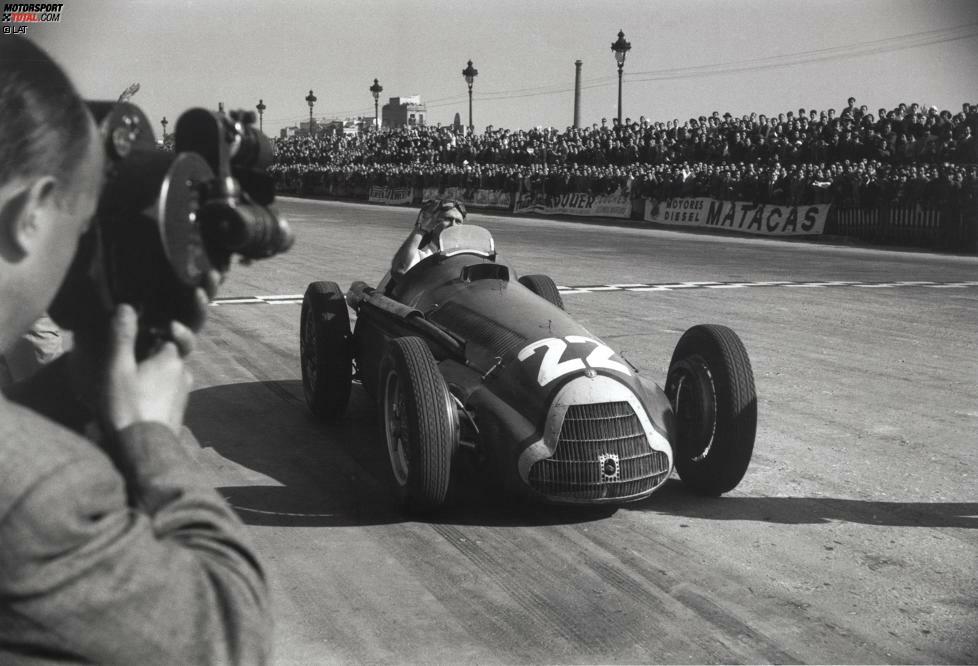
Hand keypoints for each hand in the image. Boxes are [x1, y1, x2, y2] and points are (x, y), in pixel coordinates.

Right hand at [103, 304, 193, 434]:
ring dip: (155, 372)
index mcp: (172, 359)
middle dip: (154, 352)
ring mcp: (184, 392)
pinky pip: (169, 390)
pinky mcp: (179, 409)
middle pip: (171, 353)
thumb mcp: (119, 369)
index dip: (158, 329)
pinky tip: (139, 396)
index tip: (147, 329)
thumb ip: (123, 338)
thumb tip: (126, 307)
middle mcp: (184, 373)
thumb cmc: (128, 407)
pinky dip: (157, 388)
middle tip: (133, 358)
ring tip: (132, 379)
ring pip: (170, 373)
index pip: (171, 334)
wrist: (143, 449)